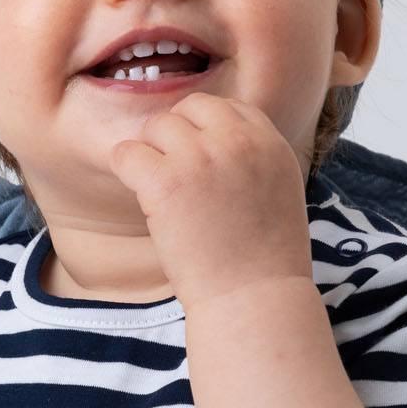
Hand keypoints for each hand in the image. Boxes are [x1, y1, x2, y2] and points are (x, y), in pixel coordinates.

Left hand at [108, 93, 312, 312]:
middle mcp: (238, 140)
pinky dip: (127, 171)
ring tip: (165, 196)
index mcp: (270, 142)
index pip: (228, 108)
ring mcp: (201, 157)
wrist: (254, 300)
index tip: (202, 164)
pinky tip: (143, 197)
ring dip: (153, 156)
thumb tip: (212, 142)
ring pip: (157, 127)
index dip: (207, 131)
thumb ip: (253, 158)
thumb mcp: (280, 193)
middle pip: (190, 108)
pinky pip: (127, 152)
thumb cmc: (267, 261)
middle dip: (178, 138)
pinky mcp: (166, 180)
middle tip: (178, 179)